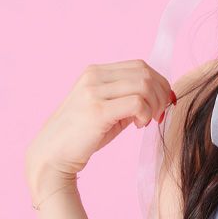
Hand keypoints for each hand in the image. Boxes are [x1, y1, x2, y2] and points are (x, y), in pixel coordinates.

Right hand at [24, 60, 175, 186]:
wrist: (54, 153)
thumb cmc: (83, 134)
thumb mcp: (108, 109)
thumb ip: (129, 98)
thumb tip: (161, 95)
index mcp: (96, 72)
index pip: (139, 66)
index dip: (159, 82)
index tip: (161, 103)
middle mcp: (94, 76)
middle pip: (145, 73)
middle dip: (161, 93)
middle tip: (158, 113)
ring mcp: (94, 91)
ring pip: (144, 85)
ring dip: (154, 104)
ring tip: (146, 120)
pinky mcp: (97, 110)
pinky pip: (137, 103)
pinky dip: (146, 114)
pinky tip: (138, 125)